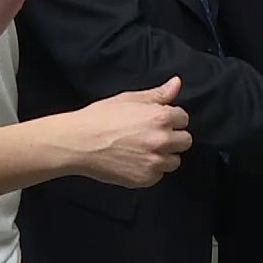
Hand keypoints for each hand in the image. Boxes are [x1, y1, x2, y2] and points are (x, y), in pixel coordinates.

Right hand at [67, 77, 192, 187]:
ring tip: (142, 150)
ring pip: (174, 160)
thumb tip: (177, 83)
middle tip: (151, 136)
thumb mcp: (130, 99)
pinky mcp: (145, 178)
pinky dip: (150, 170)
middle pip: (185, 141)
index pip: (183, 119)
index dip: (170, 119)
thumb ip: (158, 94)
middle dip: (172, 137)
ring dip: (164, 155)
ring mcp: (155, 161)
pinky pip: (159, 175)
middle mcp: (162, 139)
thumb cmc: (100, 118)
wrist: (78, 142)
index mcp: (161, 117)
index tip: (156, 122)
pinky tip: (134, 161)